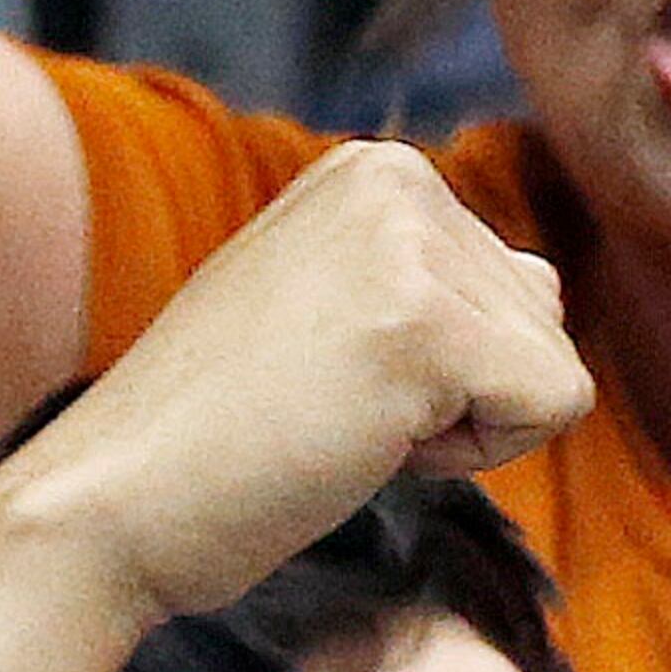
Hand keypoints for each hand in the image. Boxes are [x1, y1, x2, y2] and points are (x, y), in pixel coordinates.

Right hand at [0, 145, 593, 626]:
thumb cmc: (221, 434)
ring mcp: (408, 245)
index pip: (515, 289)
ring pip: (554, 368)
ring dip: (462, 427)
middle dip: (461, 396)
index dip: (444, 372)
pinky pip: (554, 406)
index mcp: (376, 171)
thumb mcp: (336, 312)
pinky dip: (473, 455)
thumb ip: (439, 283)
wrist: (116, 500)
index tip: (332, 378)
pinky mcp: (426, 325)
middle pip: (545, 324)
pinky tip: (365, 441)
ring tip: (342, 418)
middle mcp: (397, 178)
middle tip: (334, 406)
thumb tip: (550, 282)